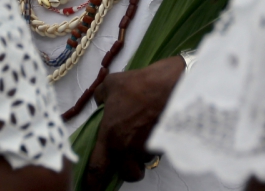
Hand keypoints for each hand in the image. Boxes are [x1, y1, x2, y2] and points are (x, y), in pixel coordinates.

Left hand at [84, 56, 185, 189]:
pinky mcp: (164, 145)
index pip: (98, 170)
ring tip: (144, 136)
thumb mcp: (111, 84)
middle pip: (127, 175)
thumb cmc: (138, 84)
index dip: (93, 184)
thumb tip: (101, 102)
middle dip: (128, 170)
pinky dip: (156, 145)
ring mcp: (148, 149)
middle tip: (128, 158)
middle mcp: (128, 149)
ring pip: (144, 163)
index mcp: (110, 137)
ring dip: (142, 156)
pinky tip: (157, 127)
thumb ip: (101, 97)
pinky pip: (157, 151)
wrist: (172, 84)